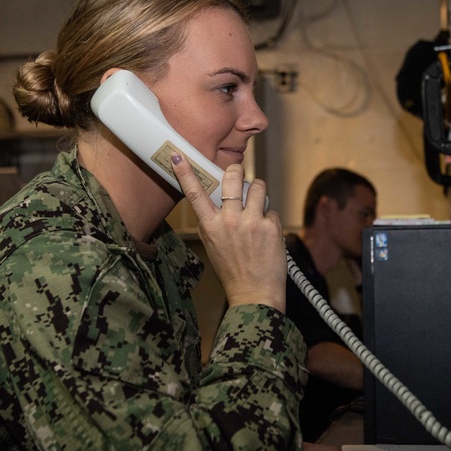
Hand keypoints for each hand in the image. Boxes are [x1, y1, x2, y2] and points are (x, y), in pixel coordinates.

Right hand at [171, 157, 285, 310]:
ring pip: (258, 187)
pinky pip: (271, 210)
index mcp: (210, 226)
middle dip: (238, 172)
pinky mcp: (271, 226)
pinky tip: (267, 236)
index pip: (195, 194)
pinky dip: (270, 219)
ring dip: (258, 193)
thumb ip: (213, 221)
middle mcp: (229, 221)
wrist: (254, 294)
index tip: (179, 156)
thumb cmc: (232, 271)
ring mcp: (252, 222)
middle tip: (239, 175)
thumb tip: (217, 199)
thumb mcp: (212, 245)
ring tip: (257, 209)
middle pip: (233, 177)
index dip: (186, 172)